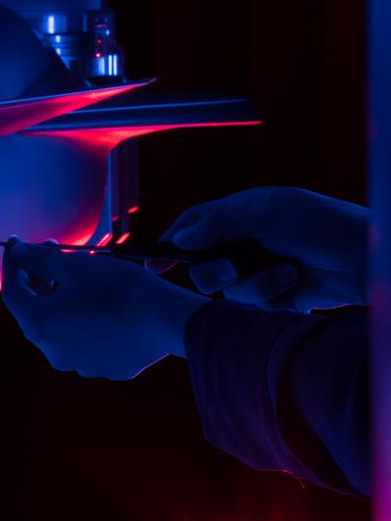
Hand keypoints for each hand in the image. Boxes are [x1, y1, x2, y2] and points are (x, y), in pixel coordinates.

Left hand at [2, 239, 206, 379]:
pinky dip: (89, 320)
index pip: (12, 292)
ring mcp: (80, 364)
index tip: (17, 244)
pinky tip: (104, 303)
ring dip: (65, 301)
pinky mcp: (107, 368)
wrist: (169, 320)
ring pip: (63, 327)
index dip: (14, 264)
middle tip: (52, 253)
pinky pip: (89, 340)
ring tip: (82, 277)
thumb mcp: (74, 265)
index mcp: (38, 325)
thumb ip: (38, 259)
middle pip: (36, 310)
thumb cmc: (119, 289)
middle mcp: (53, 351)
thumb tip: (18, 253)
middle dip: (40, 279)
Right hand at [153, 187, 367, 311]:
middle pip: (202, 266)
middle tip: (233, 270)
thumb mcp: (265, 212)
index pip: (193, 227)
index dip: (170, 245)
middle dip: (214, 272)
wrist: (366, 260)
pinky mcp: (278, 298)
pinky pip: (254, 308)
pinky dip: (273, 300)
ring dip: (255, 286)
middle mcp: (247, 243)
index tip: (153, 265)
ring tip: (288, 275)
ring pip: (228, 292)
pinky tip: (297, 289)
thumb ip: (216, 222)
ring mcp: (262, 271)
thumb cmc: (322, 225)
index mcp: (240, 216)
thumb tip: (180, 239)